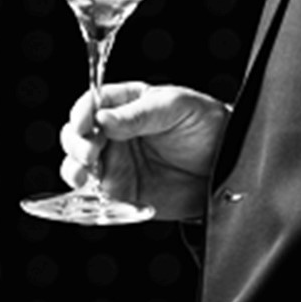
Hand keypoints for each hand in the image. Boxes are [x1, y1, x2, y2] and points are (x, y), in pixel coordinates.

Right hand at [60, 82, 230, 221]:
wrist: (227, 164)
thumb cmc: (206, 124)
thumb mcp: (177, 107)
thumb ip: (140, 113)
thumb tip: (103, 119)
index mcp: (127, 104)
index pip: (92, 104)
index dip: (82, 113)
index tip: (84, 124)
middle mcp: (115, 133)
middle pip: (77, 135)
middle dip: (76, 144)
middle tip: (90, 154)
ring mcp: (116, 163)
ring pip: (78, 166)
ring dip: (73, 170)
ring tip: (83, 176)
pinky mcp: (123, 191)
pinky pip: (95, 196)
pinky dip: (86, 197)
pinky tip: (93, 195)